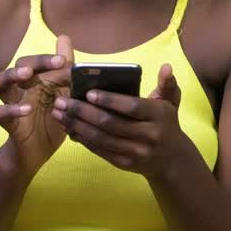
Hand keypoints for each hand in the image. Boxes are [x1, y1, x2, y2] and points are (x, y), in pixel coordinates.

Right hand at [0, 35, 72, 176]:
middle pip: (18, 66)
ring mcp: (12, 104)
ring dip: (11, 75)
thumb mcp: (64, 95)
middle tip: (55, 62)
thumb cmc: (50, 120)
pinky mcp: (7, 123)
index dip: (48, 58)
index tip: (64, 60)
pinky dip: (11, 109)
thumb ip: (65, 70)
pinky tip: (26, 109)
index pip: (37, 61)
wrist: (36, 154)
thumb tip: (63, 38)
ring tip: (26, 74)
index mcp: (36, 81)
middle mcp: (21, 89)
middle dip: (35, 60)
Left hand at [52, 63, 192, 178]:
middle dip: (83, 112)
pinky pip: (99, 150)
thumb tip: (166, 66)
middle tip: (62, 101)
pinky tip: (69, 128)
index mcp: (158, 116)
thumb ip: (167, 83)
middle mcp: (148, 135)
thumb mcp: (170, 102)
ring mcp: (135, 152)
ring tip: (59, 113)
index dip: (110, 100)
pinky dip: (82, 139)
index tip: (88, 93)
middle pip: (110, 123)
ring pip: (101, 138)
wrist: (172, 160)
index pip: (131, 107)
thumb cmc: (166, 123)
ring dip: (77, 125)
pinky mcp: (124, 164)